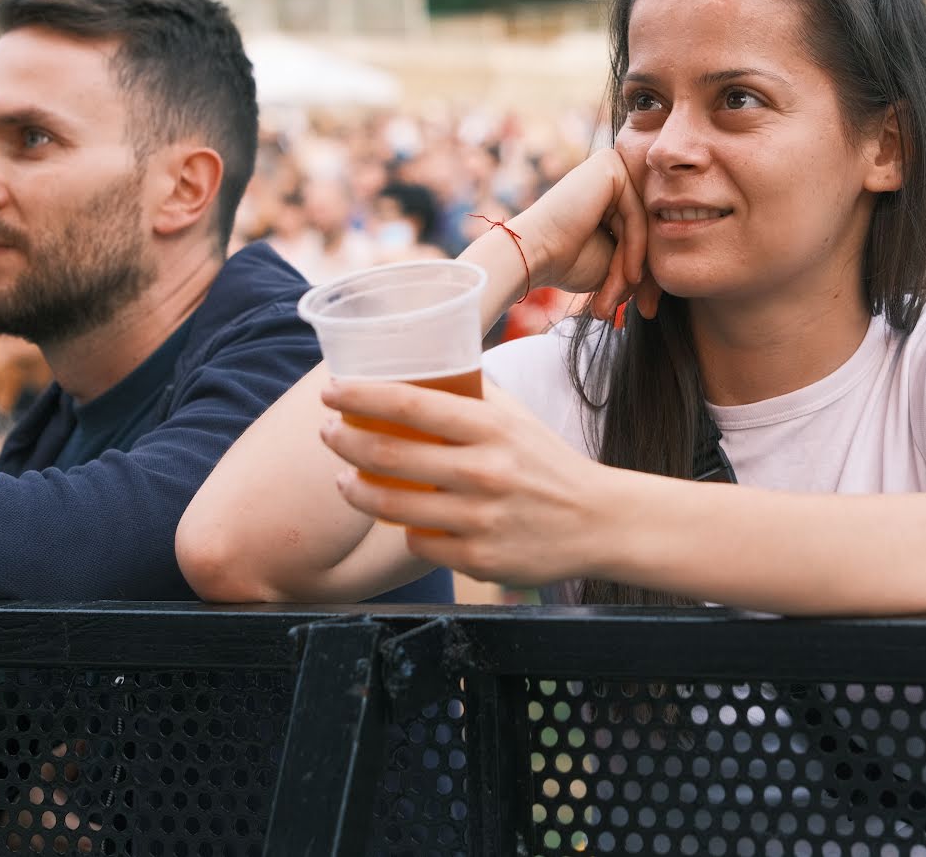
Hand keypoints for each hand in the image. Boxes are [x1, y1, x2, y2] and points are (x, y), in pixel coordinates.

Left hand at [320, 376, 616, 587]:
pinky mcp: (478, 558)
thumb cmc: (549, 464)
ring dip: (355, 490)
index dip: (362, 395)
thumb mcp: (518, 420)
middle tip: (327, 433)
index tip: (331, 391)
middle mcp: (484, 471)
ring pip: (392, 504)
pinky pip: (419, 542)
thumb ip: (474, 397)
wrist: (598, 522)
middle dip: (344, 441)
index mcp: (493, 428)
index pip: (412, 404)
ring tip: (343, 480)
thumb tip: (424, 369)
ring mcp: (479, 518)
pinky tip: (402, 519)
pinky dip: (406, 529)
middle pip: (390, 454)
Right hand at [511, 148, 658, 320]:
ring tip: (621, 297)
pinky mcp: (609, 167)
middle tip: (644, 310)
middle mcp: (614, 174)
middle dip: (647, 276)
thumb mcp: (617, 265)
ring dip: (635, 269)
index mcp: (614, 194)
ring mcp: (612, 166)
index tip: (646, 309)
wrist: (530, 255)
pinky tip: (628, 276)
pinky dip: (636, 250)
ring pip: (645, 227)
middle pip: (649, 229)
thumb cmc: (566, 262)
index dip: (648, 275)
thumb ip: (644, 258)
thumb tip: (673, 272)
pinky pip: (637, 216)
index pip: (646, 234)